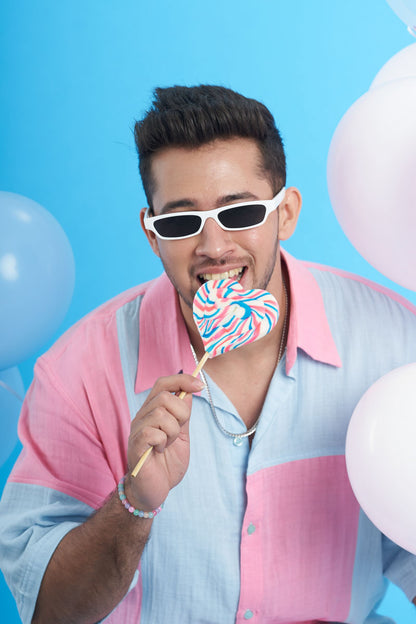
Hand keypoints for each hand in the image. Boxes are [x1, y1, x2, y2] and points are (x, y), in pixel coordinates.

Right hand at [126, 374, 203, 510]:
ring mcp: (137, 430)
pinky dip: (163, 441)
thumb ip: (183, 415)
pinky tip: (160, 451)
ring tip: (168, 444)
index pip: (163, 384)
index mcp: (153, 411)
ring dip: (172, 431)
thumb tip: (189, 391)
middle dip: (181, 413)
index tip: (200, 385)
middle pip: (164, 396)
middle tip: (178, 432)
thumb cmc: (166, 464)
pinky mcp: (135, 445)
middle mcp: (142, 416)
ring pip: (161, 414)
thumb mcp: (182, 435)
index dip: (182, 380)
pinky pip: (153, 432)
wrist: (154, 491)